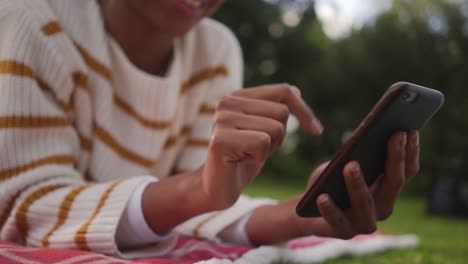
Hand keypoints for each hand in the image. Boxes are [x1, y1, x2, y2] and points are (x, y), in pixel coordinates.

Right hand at [202, 84, 322, 209]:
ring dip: (268, 149)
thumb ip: (276, 111)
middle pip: (282, 112)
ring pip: (275, 128)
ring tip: (247, 155)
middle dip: (279, 137)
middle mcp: (227, 102)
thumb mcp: (265, 131)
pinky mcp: (221, 139)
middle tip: (256, 149)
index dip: (304, 110)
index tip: (316, 131)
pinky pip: (262, 143)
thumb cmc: (242, 158)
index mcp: (238, 96)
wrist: (216, 187)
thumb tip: (297, 91)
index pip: (283, 91)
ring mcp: (222, 119)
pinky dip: (258, 158)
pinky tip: (240, 161)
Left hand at [244, 131, 418, 243]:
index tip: (410, 129)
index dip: (411, 150)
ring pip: (366, 203)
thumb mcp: (342, 163)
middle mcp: (383, 207)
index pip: (407, 171)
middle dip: (394, 158)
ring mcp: (365, 223)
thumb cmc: (330, 181)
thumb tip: (366, 134)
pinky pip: (337, 221)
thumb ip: (356, 154)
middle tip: (393, 135)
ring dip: (358, 184)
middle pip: (394, 183)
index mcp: (388, 190)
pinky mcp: (343, 233)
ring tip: (350, 165)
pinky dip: (330, 209)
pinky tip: (323, 197)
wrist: (309, 211)